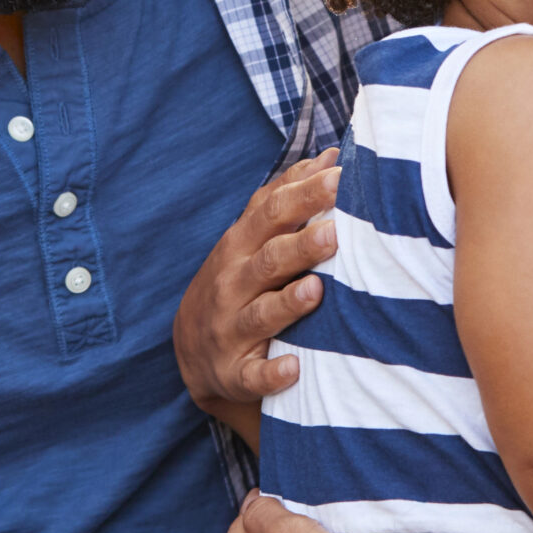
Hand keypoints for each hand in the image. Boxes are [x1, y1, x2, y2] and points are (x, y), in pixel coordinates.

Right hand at [174, 150, 341, 438]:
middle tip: (336, 231)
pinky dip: (272, 373)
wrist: (193, 350)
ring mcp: (231, 329)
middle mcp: (233, 284)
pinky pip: (253, 376)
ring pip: (261, 314)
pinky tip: (293, 368)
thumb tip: (329, 156)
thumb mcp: (252, 237)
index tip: (339, 177)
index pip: (271, 214)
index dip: (303, 195)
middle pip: (269, 260)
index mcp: (241, 245)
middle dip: (301, 246)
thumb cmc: (238, 279)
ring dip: (288, 303)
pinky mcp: (235, 372)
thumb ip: (286, 197)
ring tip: (316, 291)